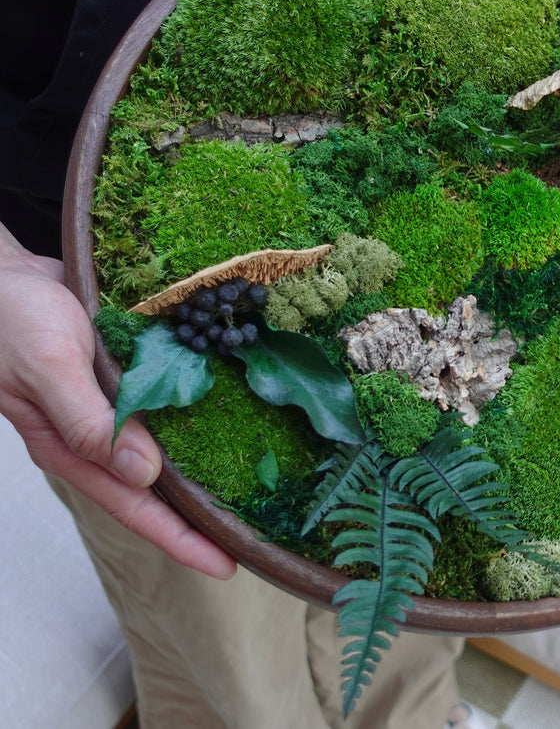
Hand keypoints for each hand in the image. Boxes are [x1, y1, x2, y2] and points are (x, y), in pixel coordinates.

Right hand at [0, 224, 235, 578]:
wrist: (3, 277)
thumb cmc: (12, 320)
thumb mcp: (49, 368)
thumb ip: (88, 422)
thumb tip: (144, 475)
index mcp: (72, 448)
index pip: (135, 506)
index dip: (181, 537)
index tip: (226, 563)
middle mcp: (95, 438)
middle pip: (157, 490)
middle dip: (201, 518)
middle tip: (254, 536)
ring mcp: (111, 410)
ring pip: (163, 454)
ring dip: (203, 472)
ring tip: (251, 490)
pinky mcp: (124, 380)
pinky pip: (162, 411)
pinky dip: (194, 422)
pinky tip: (229, 423)